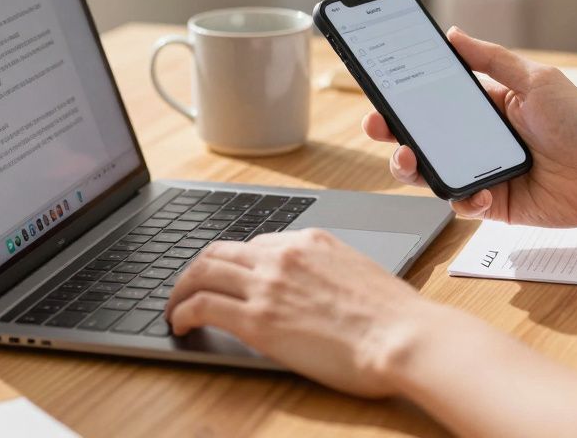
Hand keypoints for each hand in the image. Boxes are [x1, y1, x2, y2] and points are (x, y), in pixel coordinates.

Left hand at [166, 228, 438, 397]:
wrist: (403, 336)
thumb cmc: (394, 317)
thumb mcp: (359, 274)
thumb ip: (326, 273)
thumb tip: (313, 290)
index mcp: (311, 241)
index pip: (256, 244)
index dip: (236, 264)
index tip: (228, 279)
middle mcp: (284, 254)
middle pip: (219, 251)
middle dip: (197, 269)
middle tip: (187, 288)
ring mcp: (268, 284)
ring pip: (202, 272)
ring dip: (180, 289)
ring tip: (174, 307)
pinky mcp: (258, 319)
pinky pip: (202, 305)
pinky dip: (182, 311)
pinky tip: (180, 324)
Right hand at [363, 27, 576, 227]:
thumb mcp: (537, 81)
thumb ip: (492, 59)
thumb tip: (453, 34)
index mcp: (484, 106)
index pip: (432, 99)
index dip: (402, 96)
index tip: (378, 89)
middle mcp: (477, 140)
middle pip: (420, 137)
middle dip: (391, 132)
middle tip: (377, 125)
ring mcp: (482, 173)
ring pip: (430, 173)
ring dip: (412, 167)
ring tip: (409, 158)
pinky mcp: (492, 205)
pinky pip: (462, 204)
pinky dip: (463, 199)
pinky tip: (479, 193)